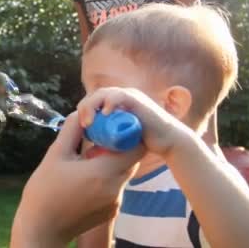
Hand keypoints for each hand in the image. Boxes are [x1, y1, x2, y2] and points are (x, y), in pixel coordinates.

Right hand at [10, 112, 142, 246]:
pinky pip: (116, 187)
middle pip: (131, 159)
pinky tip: (84, 178)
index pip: (135, 147)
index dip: (127, 132)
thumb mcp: (55, 155)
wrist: (42, 229)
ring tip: (86, 159)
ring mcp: (116, 202)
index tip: (111, 126)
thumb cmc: (44, 191)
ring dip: (111, 162)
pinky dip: (106, 177)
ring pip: (123, 172)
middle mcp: (116, 188)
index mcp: (104, 172)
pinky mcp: (111, 211)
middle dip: (118, 145)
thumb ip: (72, 130)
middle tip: (98, 138)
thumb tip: (81, 114)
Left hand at [77, 87, 192, 157]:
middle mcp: (120, 97)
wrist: (169, 142)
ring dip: (92, 106)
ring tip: (89, 122)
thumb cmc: (145, 144)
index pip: (91, 102)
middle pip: (94, 96)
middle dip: (84, 109)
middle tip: (83, 125)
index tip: (79, 129)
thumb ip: (106, 142)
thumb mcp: (119, 142)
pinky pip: (119, 95)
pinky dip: (110, 102)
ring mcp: (129, 96)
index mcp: (114, 104)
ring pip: (103, 94)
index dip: (82, 112)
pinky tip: (105, 113)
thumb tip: (88, 154)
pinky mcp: (136, 99)